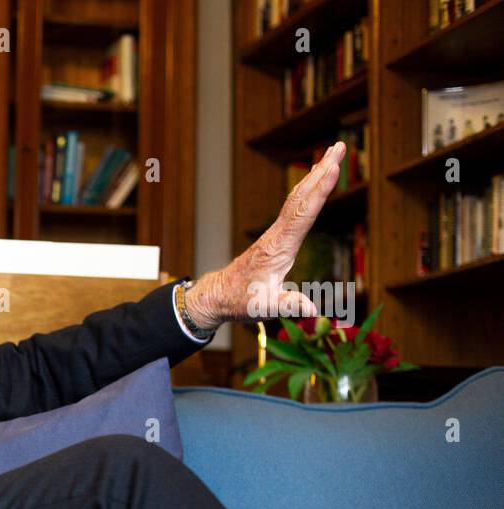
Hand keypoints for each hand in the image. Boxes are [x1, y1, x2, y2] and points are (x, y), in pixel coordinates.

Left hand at [184, 141, 345, 328]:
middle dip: (321, 172)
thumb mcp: (264, 307)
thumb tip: (312, 310)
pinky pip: (294, 206)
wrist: (219, 295)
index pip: (303, 214)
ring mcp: (276, 233)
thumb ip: (288, 306)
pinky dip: (307, 189)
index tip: (332, 169)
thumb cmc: (241, 301)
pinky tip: (314, 180)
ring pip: (297, 198)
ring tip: (333, 153)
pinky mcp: (276, 235)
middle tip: (340, 147)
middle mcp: (278, 234)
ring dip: (316, 175)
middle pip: (302, 197)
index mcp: (279, 247)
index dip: (319, 191)